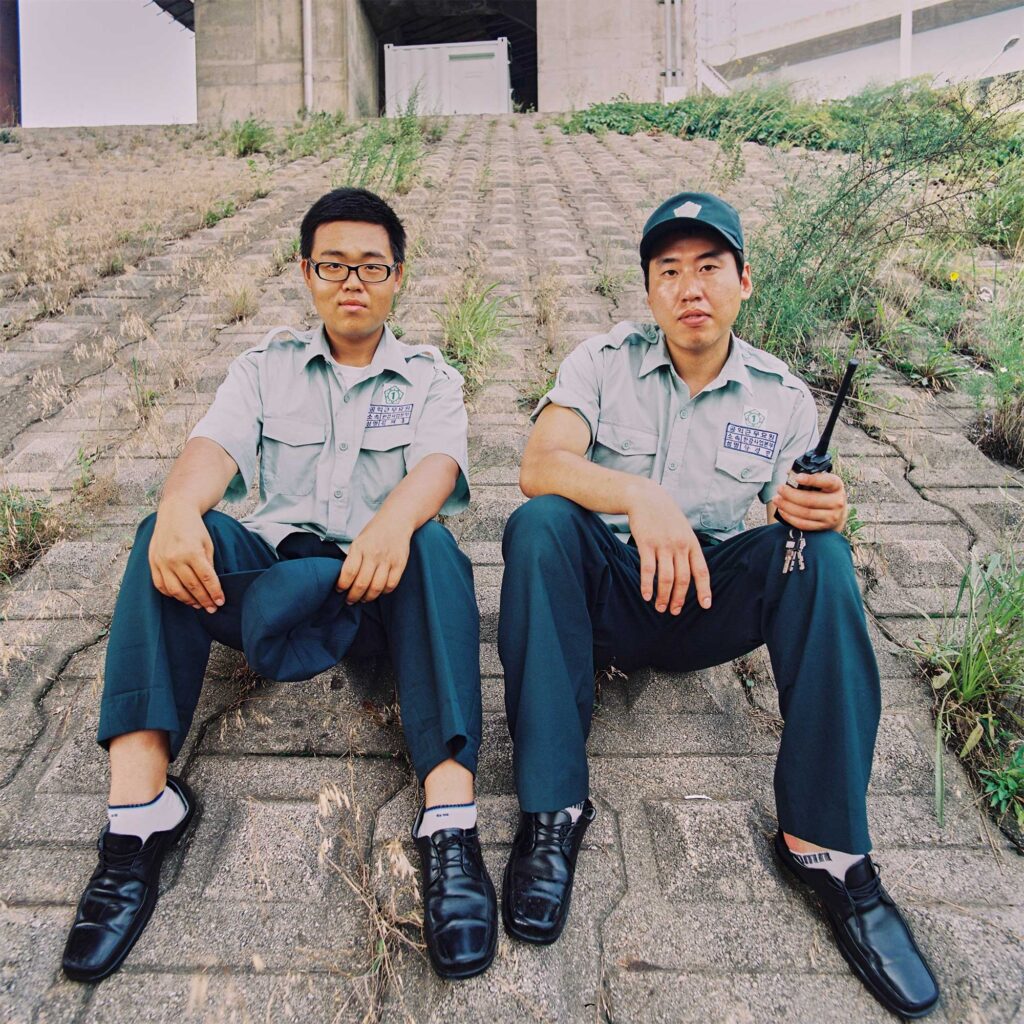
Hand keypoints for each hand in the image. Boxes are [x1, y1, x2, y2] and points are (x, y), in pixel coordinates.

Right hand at [149, 502, 223, 612]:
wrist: (174, 513)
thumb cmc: (195, 528)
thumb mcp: (207, 543)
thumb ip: (209, 564)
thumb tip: (212, 586)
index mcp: (192, 552)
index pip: (206, 578)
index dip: (214, 592)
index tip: (220, 602)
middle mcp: (175, 558)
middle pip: (192, 586)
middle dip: (204, 600)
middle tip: (212, 609)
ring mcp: (162, 562)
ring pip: (175, 590)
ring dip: (188, 601)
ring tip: (198, 605)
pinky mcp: (153, 563)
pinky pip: (161, 585)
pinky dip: (171, 594)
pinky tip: (182, 596)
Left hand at [337, 512, 411, 603]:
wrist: (397, 520)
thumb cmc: (374, 533)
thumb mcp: (359, 541)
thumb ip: (353, 558)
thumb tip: (345, 580)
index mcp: (360, 547)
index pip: (349, 572)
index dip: (342, 585)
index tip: (339, 590)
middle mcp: (374, 554)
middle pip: (362, 584)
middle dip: (353, 596)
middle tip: (350, 600)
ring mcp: (388, 559)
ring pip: (376, 587)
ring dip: (368, 597)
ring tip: (363, 598)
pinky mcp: (400, 564)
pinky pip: (391, 584)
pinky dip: (383, 592)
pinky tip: (378, 591)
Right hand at [626, 480, 711, 614]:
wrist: (645, 497)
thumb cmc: (665, 516)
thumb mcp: (683, 530)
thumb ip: (687, 549)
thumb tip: (691, 572)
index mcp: (691, 543)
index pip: (701, 571)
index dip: (704, 590)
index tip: (705, 606)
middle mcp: (680, 545)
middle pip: (683, 579)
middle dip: (680, 599)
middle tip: (675, 611)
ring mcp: (663, 545)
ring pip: (667, 578)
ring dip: (663, 596)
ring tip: (660, 607)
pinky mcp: (646, 544)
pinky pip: (648, 570)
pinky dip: (647, 585)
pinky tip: (645, 595)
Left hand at [774, 471, 847, 531]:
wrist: (837, 512)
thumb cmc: (825, 492)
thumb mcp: (822, 481)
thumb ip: (808, 475)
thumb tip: (789, 472)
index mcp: (836, 485)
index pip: (826, 482)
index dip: (811, 480)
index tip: (797, 477)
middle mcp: (837, 501)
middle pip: (811, 500)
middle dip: (791, 495)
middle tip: (779, 489)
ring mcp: (831, 516)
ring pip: (805, 513)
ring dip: (787, 506)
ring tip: (777, 500)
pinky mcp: (823, 527)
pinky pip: (804, 524)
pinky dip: (790, 517)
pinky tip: (782, 510)